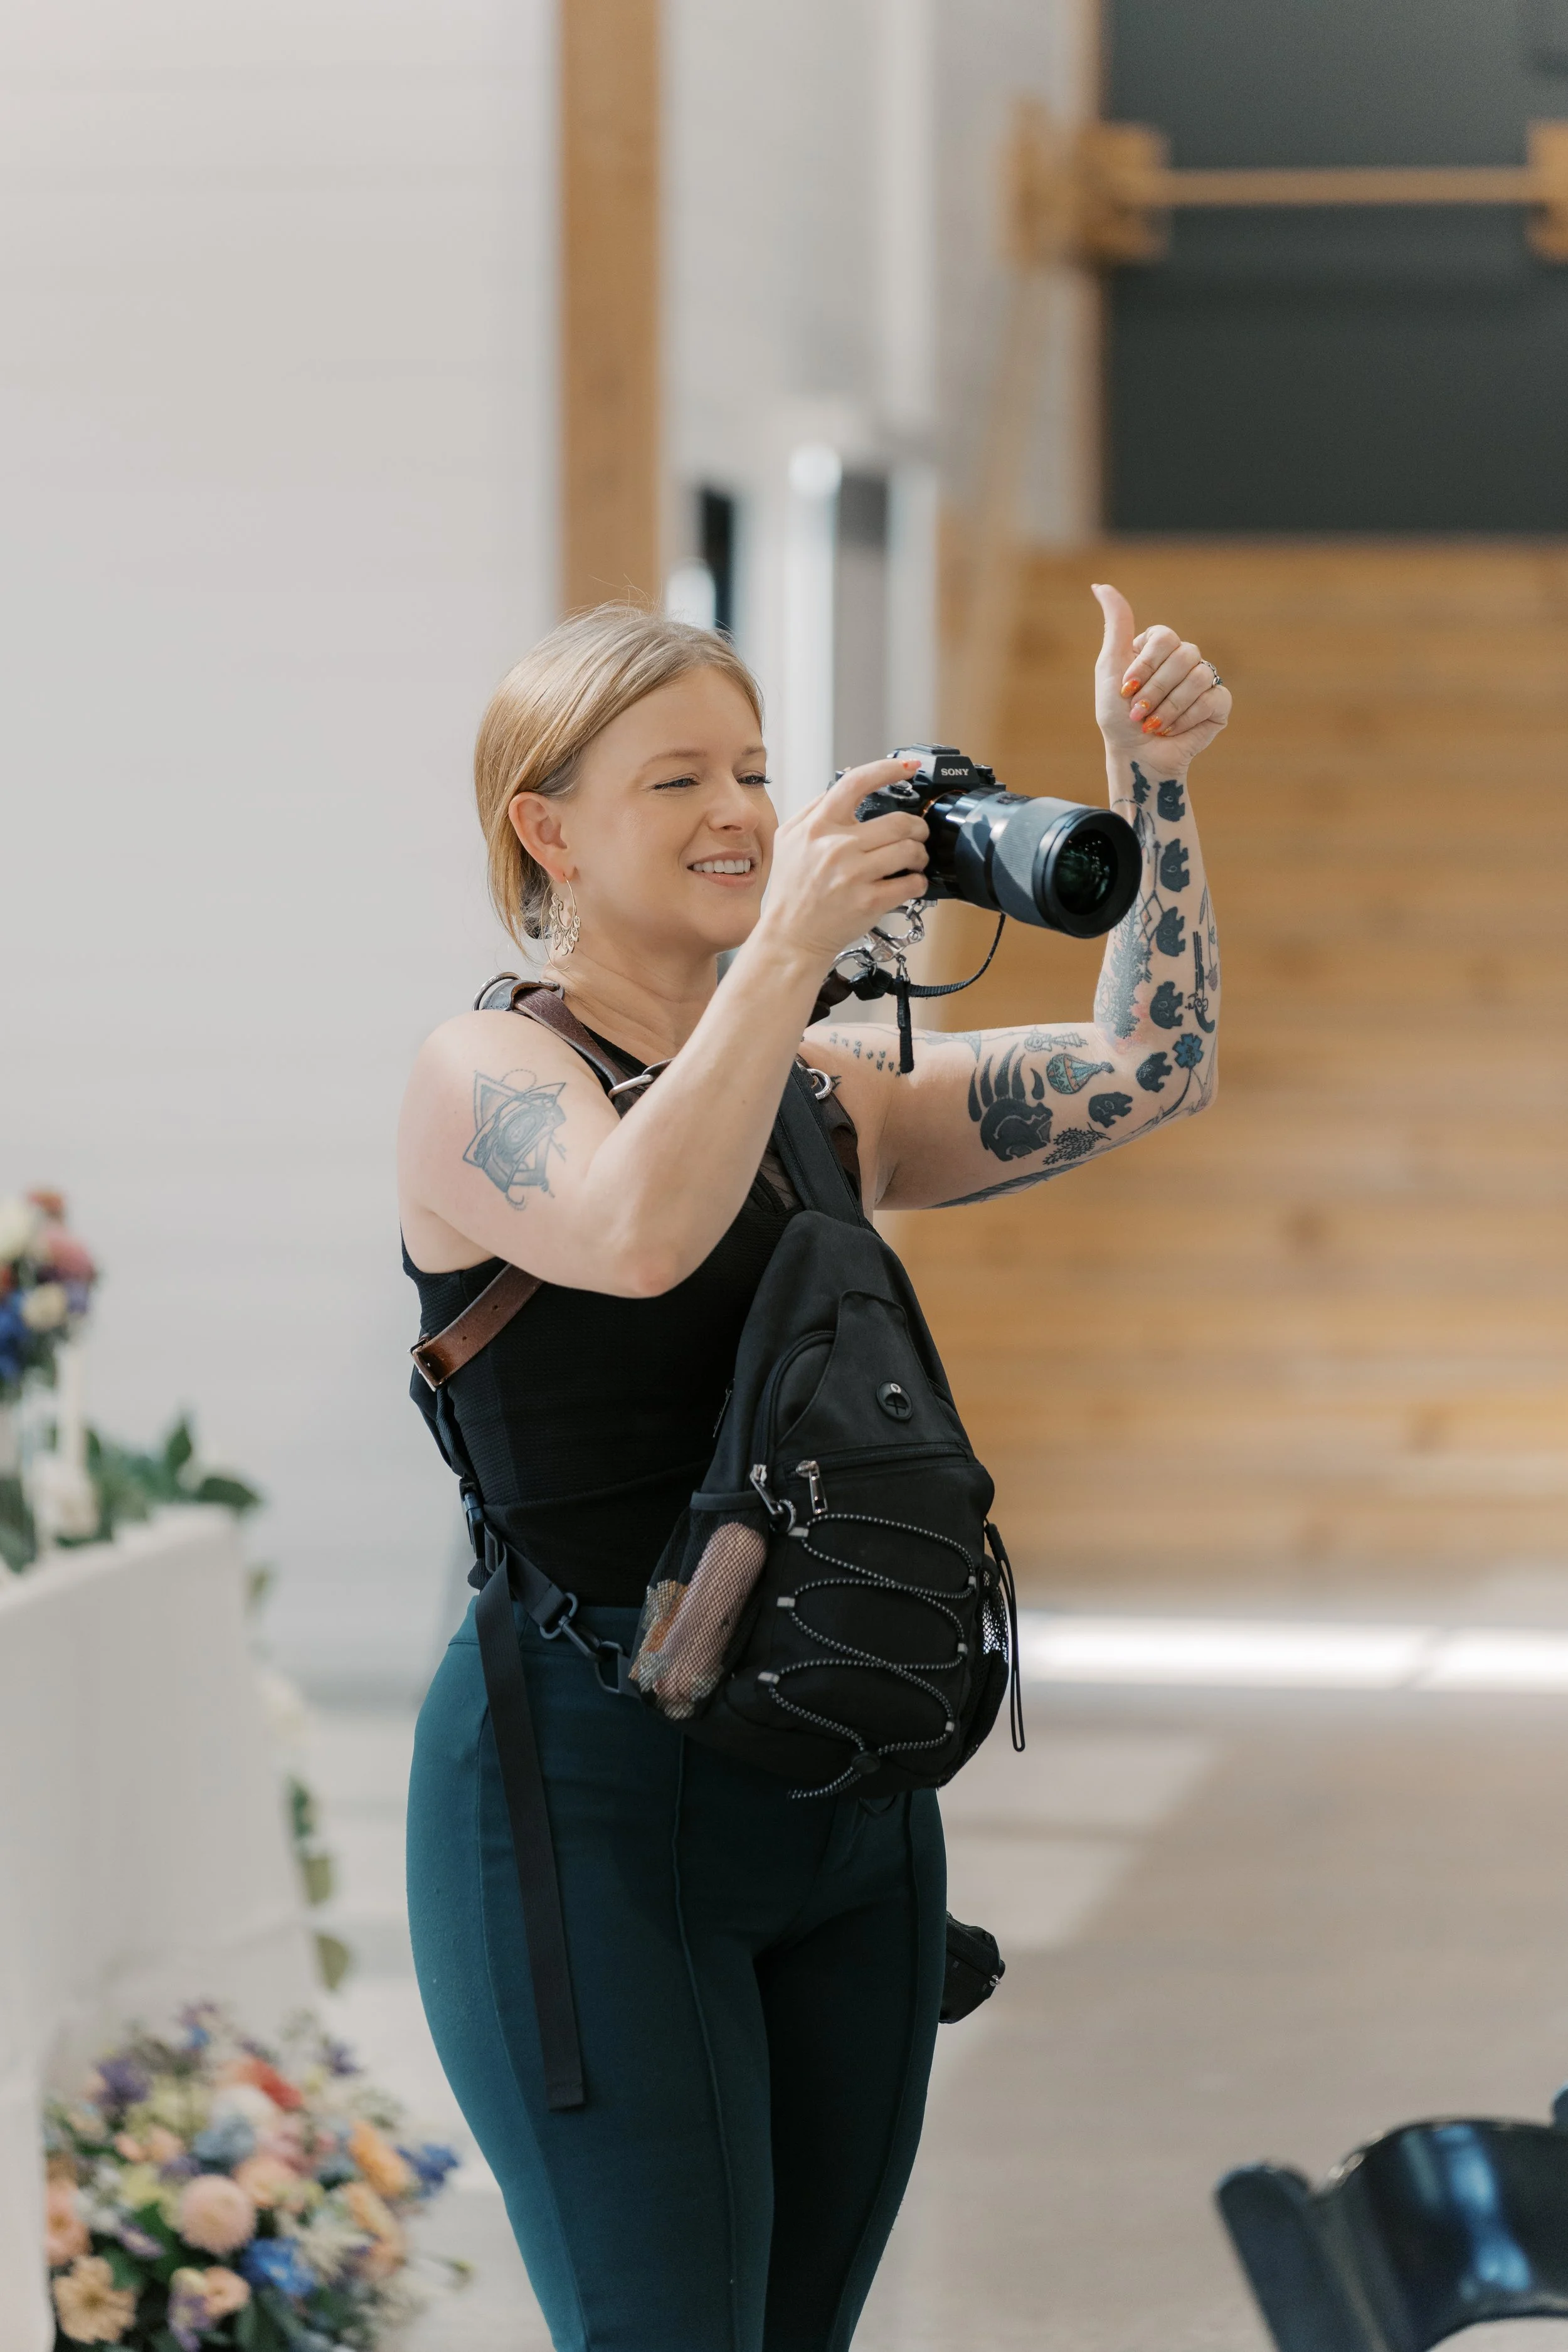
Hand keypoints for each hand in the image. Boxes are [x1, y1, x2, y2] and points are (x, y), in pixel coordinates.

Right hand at [755, 757, 928, 969]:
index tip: (908, 767)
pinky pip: (911, 884)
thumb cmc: (791, 891)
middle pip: (899, 821)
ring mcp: (853, 875)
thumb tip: (845, 784)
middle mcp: (836, 847)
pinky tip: (909, 883)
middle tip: (917, 834)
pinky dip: (918, 882)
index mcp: (817, 827)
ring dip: (919, 855)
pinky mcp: (869, 902)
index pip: (856, 783)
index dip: (888, 769)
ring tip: (913, 861)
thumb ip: (813, 809)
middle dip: (917, 827)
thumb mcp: (788, 840)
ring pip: (910, 850)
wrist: (790, 938)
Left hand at [1092, 582, 1230, 768]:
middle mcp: (1184, 659)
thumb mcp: (1110, 666)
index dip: (1145, 665)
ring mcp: (1204, 679)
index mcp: (1160, 646)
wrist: (1134, 755)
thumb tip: (1100, 585)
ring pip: (1199, 677)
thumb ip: (1115, 624)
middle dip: (1155, 690)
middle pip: (1184, 655)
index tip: (1125, 689)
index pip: (1165, 637)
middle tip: (1137, 713)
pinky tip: (1172, 730)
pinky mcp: (1219, 704)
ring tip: (1152, 725)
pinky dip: (1186, 718)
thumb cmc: (1117, 716)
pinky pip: (1213, 699)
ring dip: (1168, 707)